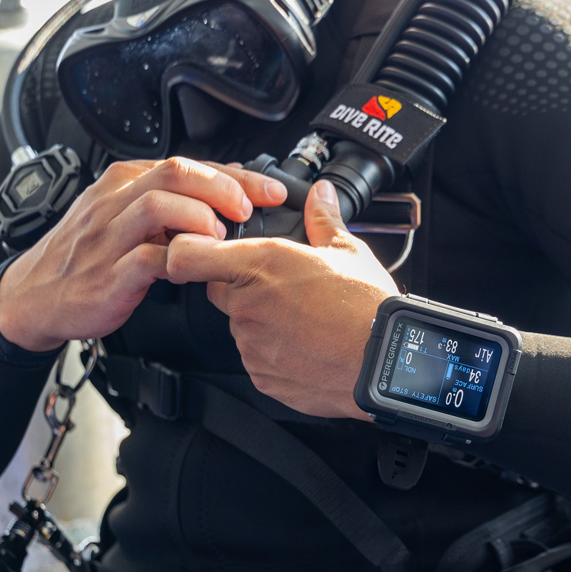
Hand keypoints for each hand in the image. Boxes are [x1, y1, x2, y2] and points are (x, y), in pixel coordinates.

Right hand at [0, 158, 288, 351]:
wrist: (35, 295)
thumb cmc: (87, 255)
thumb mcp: (124, 215)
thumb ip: (169, 202)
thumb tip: (228, 191)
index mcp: (124, 181)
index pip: (189, 163)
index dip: (237, 175)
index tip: (269, 190)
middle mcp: (115, 201)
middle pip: (176, 172)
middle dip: (223, 188)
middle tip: (248, 210)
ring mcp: (110, 236)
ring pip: (159, 205)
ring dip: (200, 218)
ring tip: (219, 237)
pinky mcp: (109, 273)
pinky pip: (148, 258)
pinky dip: (178, 259)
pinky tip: (194, 266)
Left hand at [165, 179, 398, 417]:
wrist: (384, 362)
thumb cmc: (367, 307)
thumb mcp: (348, 250)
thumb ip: (323, 218)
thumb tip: (321, 195)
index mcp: (262, 263)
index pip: (187, 255)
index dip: (186, 251)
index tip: (198, 251)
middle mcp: (248, 304)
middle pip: (220, 290)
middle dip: (242, 287)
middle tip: (282, 289)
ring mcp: (252, 344)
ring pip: (241, 326)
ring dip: (262, 322)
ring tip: (305, 321)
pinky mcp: (261, 376)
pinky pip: (257, 359)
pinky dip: (275, 353)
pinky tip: (306, 346)